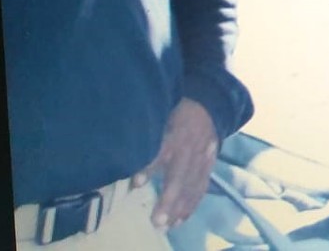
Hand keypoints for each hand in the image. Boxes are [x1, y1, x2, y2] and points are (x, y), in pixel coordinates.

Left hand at [133, 98, 217, 230]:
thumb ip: (145, 129)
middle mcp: (190, 149)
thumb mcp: (160, 112)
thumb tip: (119, 145)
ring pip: (192, 185)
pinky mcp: (209, 164)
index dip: (151, 167)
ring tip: (169, 225)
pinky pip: (202, 186)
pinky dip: (193, 203)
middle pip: (179, 177)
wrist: (208, 104)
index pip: (162, 151)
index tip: (137, 183)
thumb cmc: (175, 109)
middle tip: (158, 221)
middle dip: (169, 199)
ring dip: (181, 207)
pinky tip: (182, 218)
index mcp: (175, 134)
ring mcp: (202, 158)